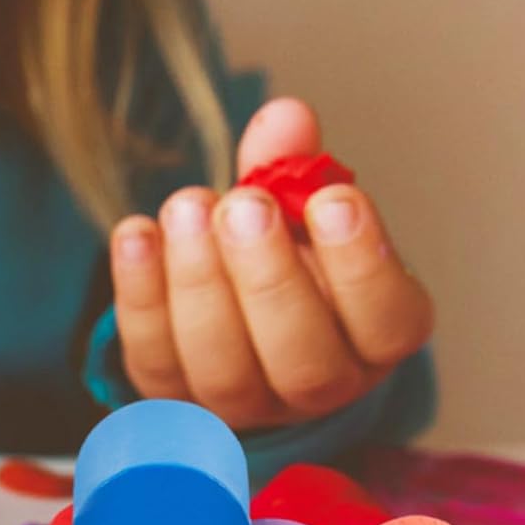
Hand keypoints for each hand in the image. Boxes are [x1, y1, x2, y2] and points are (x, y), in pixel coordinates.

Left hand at [110, 97, 433, 429]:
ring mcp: (245, 405)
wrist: (230, 311)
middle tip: (246, 207)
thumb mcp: (301, 207)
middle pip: (303, 363)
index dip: (361, 267)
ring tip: (188, 208)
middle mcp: (318, 386)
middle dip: (270, 280)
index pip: (387, 323)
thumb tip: (285, 118)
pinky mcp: (176, 401)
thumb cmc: (287, 253)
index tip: (333, 199)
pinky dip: (142, 297)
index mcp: (373, 338)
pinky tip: (137, 234)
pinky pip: (156, 363)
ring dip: (201, 285)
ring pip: (225, 371)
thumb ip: (296, 166)